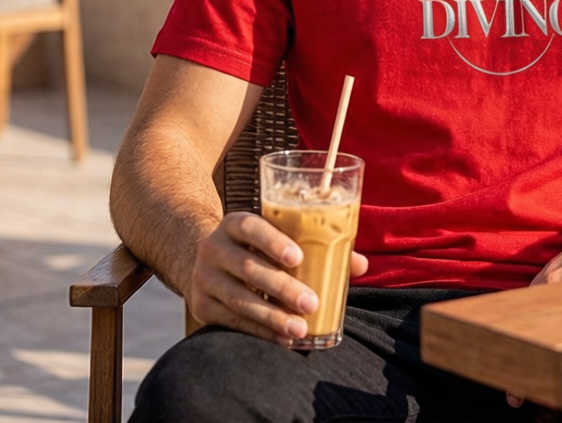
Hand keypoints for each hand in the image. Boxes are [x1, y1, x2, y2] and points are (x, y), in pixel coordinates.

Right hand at [186, 211, 368, 343]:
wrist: (206, 259)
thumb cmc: (259, 246)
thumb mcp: (278, 235)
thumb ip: (318, 245)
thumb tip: (361, 265)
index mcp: (235, 222)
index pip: (251, 227)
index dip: (274, 242)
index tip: (298, 258)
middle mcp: (214, 247)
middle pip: (247, 267)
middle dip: (282, 288)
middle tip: (311, 303)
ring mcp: (203, 278)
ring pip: (239, 299)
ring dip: (272, 317)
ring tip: (300, 329)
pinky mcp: (201, 306)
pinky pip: (232, 321)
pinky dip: (259, 331)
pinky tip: (282, 339)